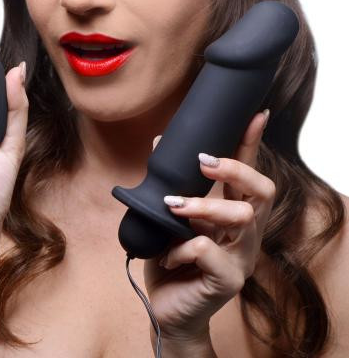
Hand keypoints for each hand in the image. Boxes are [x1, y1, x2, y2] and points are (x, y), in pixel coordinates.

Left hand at [143, 110, 274, 342]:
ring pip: (242, 217)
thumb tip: (161, 141)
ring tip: (173, 208)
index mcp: (233, 215)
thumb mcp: (169, 216)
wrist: (167, 310)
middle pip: (263, 191)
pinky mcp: (229, 280)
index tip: (256, 115)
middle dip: (236, 169)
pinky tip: (167, 255)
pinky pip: (208, 249)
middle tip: (204, 160)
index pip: (249, 173)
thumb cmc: (171, 260)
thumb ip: (173, 184)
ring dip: (202, 205)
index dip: (252, 144)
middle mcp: (246, 233)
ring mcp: (242, 258)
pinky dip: (181, 246)